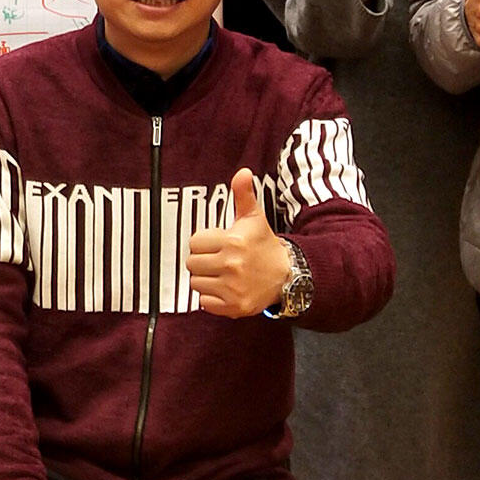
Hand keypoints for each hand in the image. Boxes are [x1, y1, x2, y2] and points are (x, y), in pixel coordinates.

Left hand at [185, 169, 292, 317]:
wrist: (286, 276)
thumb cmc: (264, 245)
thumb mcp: (254, 218)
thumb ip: (243, 194)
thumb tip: (242, 172)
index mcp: (233, 242)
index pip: (195, 242)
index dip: (204, 243)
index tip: (217, 245)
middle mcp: (232, 265)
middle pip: (192, 263)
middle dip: (203, 261)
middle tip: (219, 260)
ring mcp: (233, 288)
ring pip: (196, 283)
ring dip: (205, 280)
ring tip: (222, 274)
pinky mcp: (234, 306)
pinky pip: (204, 303)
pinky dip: (211, 298)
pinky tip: (225, 289)